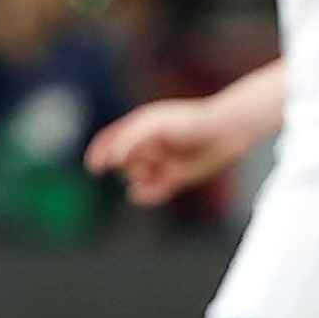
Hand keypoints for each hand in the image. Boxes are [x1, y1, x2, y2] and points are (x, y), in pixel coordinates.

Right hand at [84, 97, 242, 205]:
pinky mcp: (175, 177)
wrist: (224, 131)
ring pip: (136, 178)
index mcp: (139, 126)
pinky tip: (144, 195)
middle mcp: (148, 145)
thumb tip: (111, 159)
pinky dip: (147, 195)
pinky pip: (153, 192)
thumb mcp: (152, 125)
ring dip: (139, 178)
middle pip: (123, 162)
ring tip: (156, 172)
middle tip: (149, 160)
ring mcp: (161, 162)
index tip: (94, 166)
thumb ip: (128, 140)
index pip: (110, 139)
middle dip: (129, 165)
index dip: (99, 152)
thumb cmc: (187, 122)